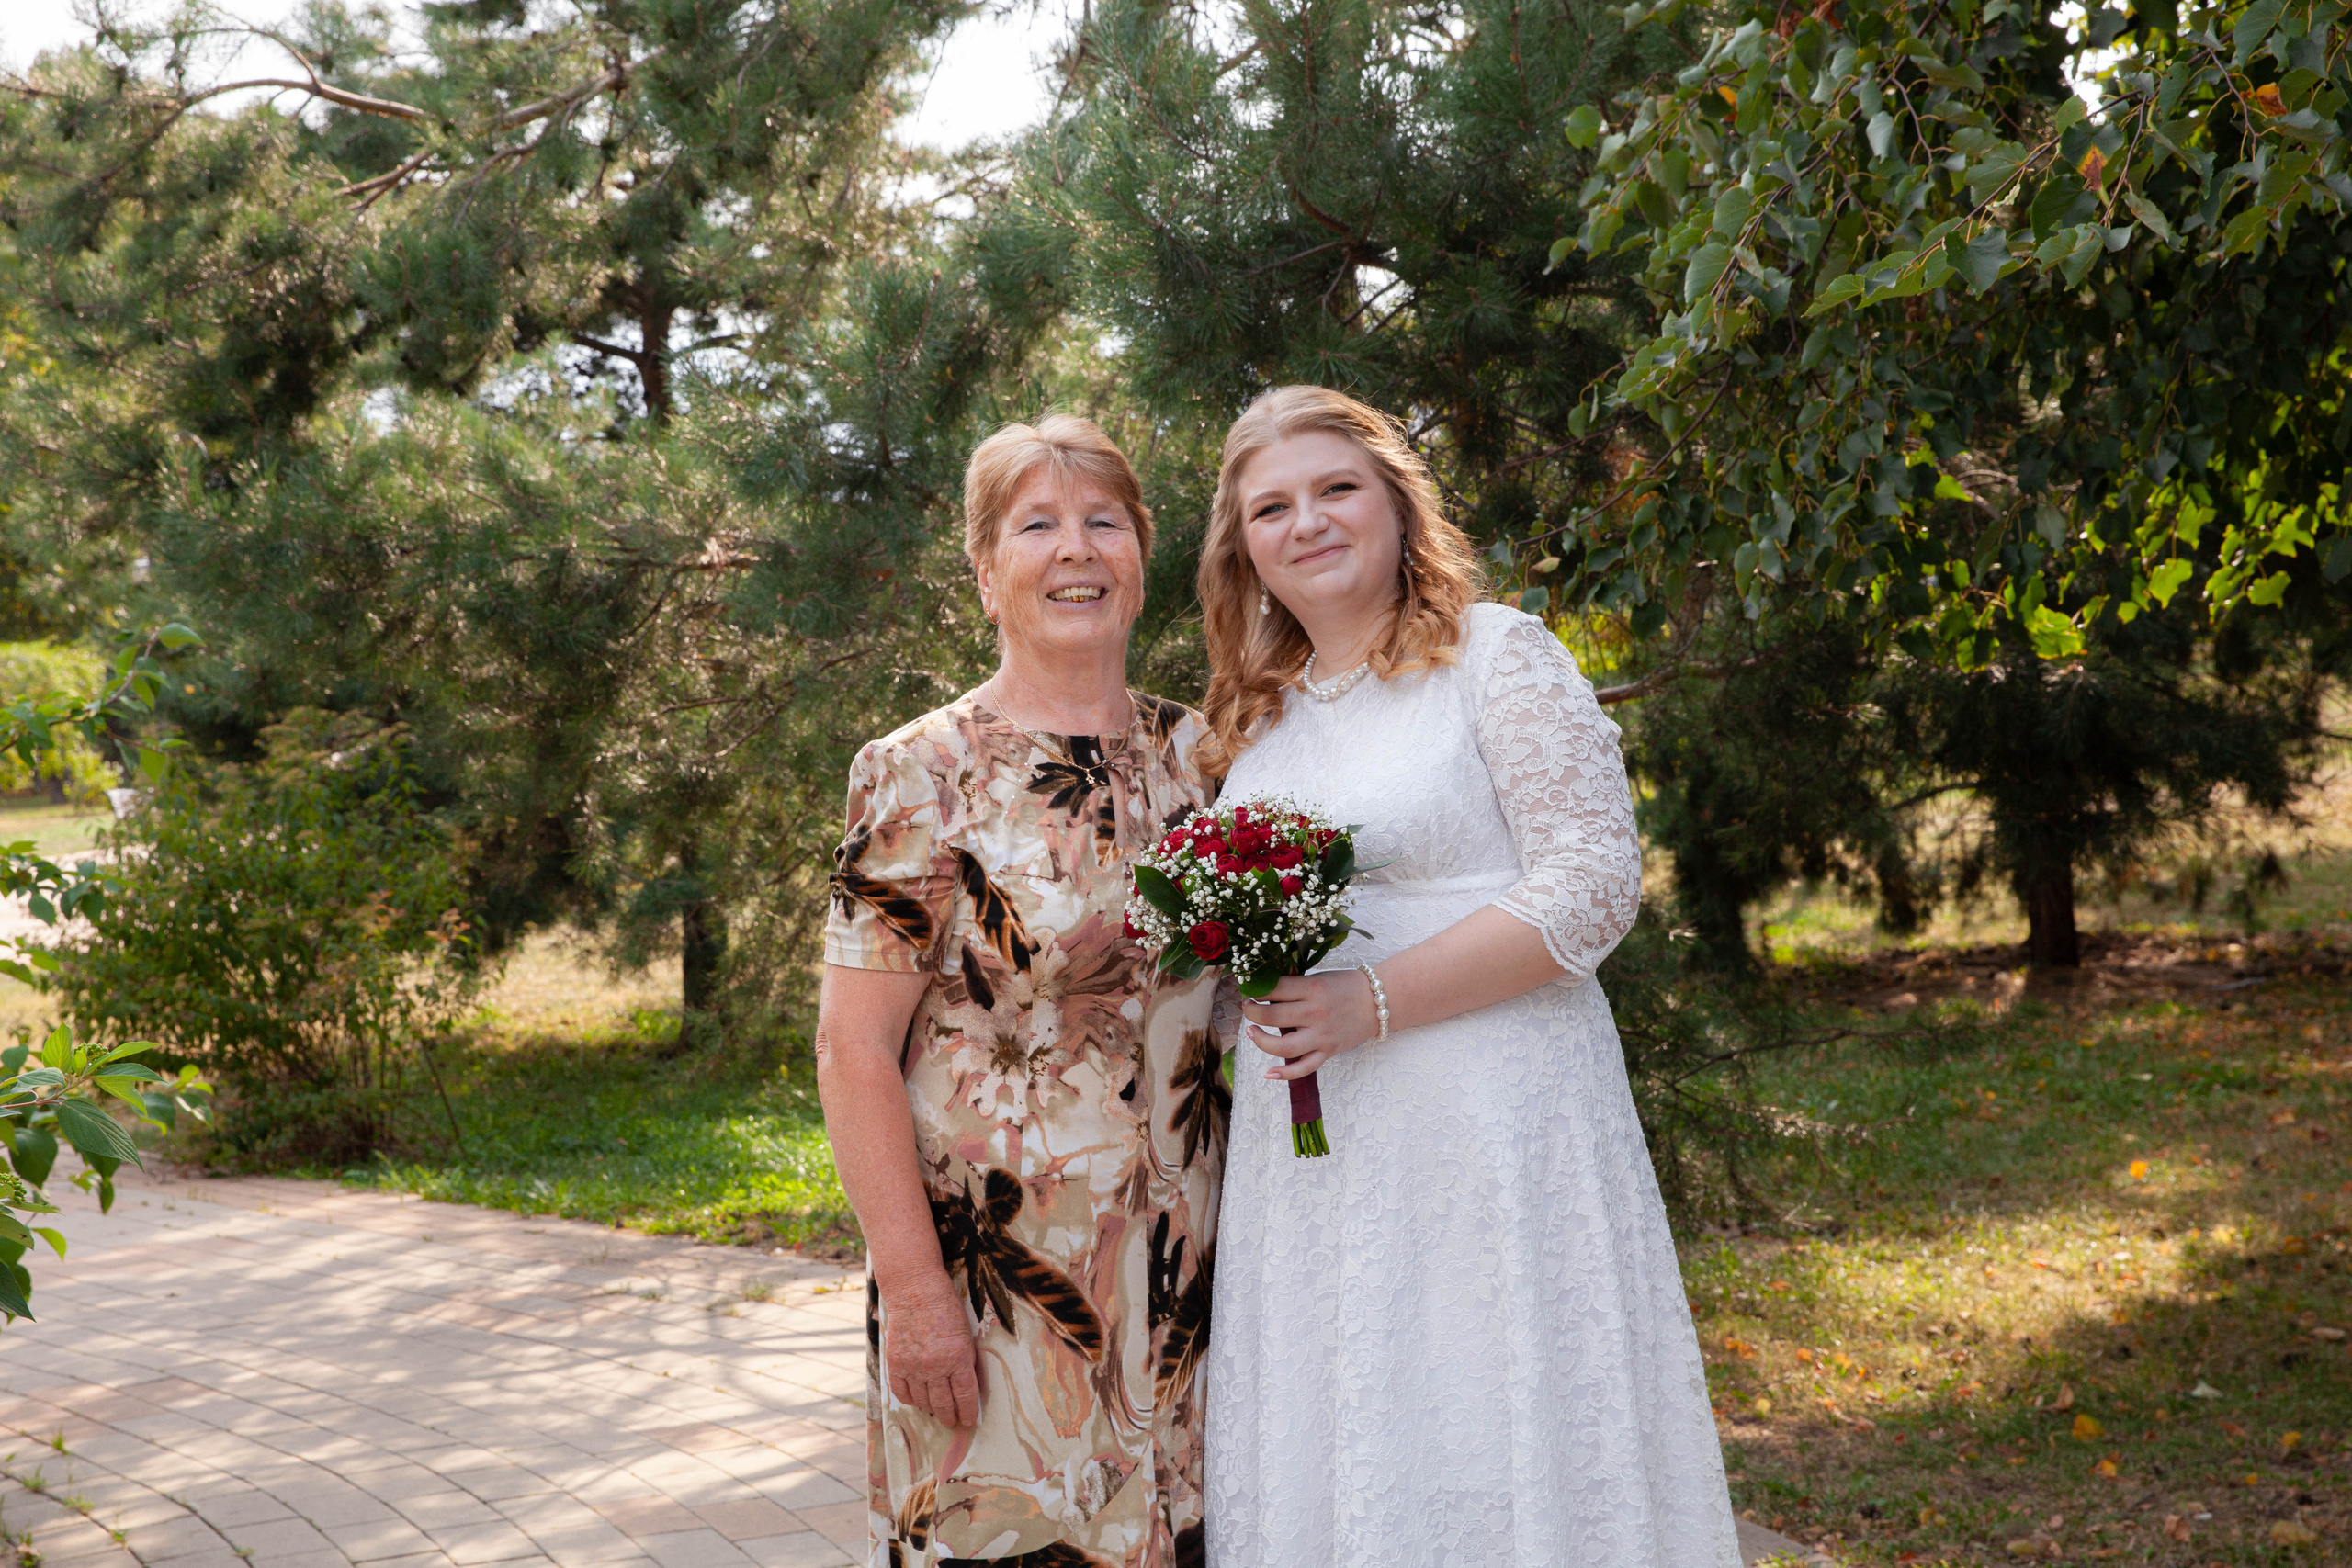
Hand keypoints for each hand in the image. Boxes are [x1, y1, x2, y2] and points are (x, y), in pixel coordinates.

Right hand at [881, 1272, 981, 1427]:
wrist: (915, 1291)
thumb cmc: (946, 1308)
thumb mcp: (966, 1333)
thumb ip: (966, 1360)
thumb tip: (967, 1386)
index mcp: (958, 1358)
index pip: (966, 1396)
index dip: (969, 1413)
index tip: (970, 1421)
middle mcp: (935, 1366)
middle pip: (944, 1404)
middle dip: (950, 1417)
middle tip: (953, 1421)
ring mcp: (913, 1367)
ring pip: (924, 1402)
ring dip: (932, 1410)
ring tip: (937, 1412)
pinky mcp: (896, 1363)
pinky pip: (903, 1392)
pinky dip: (911, 1400)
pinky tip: (918, 1401)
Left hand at [1239, 970, 1379, 1079]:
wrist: (1378, 1002)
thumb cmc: (1346, 987)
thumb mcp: (1319, 978)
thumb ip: (1294, 987)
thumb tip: (1262, 992)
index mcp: (1312, 989)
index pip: (1273, 990)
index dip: (1255, 990)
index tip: (1250, 990)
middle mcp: (1315, 1013)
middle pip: (1271, 1016)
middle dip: (1251, 1012)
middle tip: (1248, 1008)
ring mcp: (1321, 1035)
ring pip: (1282, 1045)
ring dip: (1260, 1040)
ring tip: (1251, 1032)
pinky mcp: (1327, 1052)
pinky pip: (1303, 1068)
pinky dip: (1285, 1074)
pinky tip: (1268, 1073)